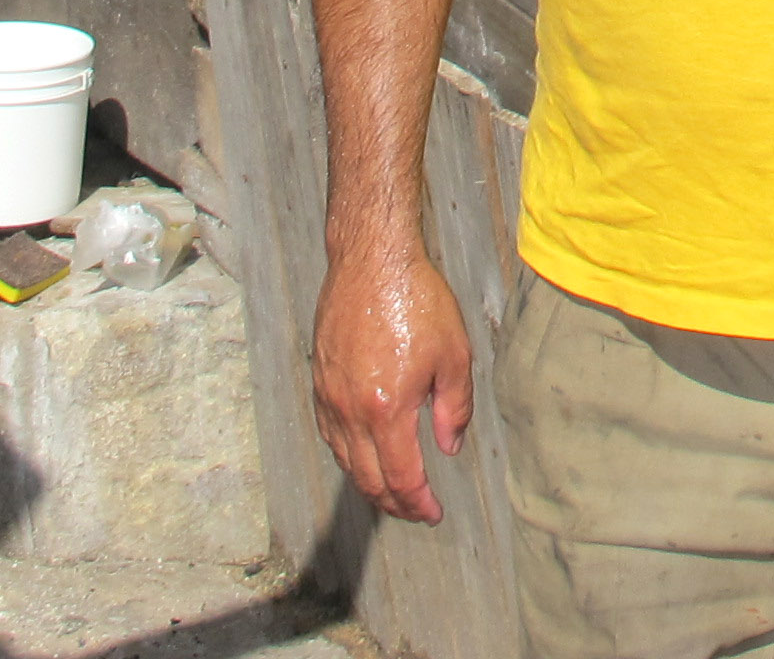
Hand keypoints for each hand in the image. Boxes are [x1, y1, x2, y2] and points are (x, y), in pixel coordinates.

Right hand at [312, 245, 472, 522]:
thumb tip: (450, 447)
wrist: (372, 260)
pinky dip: (348, 455)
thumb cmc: (417, 299)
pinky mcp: (319, 380)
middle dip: (394, 503)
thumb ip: (454, 408)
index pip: (401, 477)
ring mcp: (330, 397)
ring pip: (345, 460)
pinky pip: (330, 434)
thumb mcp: (454, 354)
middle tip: (416, 511)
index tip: (433, 514)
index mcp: (387, 409)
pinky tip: (363, 455)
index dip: (418, 503)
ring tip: (393, 492)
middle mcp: (351, 411)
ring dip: (370, 483)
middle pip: (369, 478)